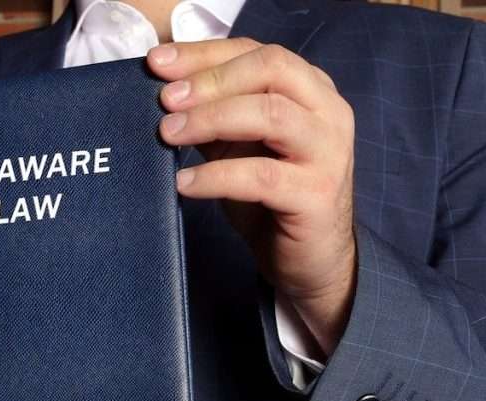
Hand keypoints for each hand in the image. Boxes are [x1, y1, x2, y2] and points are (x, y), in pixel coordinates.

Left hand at [149, 38, 356, 358]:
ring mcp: (328, 152)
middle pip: (270, 68)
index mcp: (310, 89)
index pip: (256, 53)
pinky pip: (261, 176)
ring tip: (169, 135)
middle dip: (210, 80)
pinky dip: (216, 176)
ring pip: (270, 114)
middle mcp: (327, 111)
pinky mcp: (317, 195)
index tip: (157, 64)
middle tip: (166, 100)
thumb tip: (164, 93)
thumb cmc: (274, 201)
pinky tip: (186, 183)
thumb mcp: (240, 148)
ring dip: (211, 119)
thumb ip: (214, 117)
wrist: (312, 262)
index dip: (204, 54)